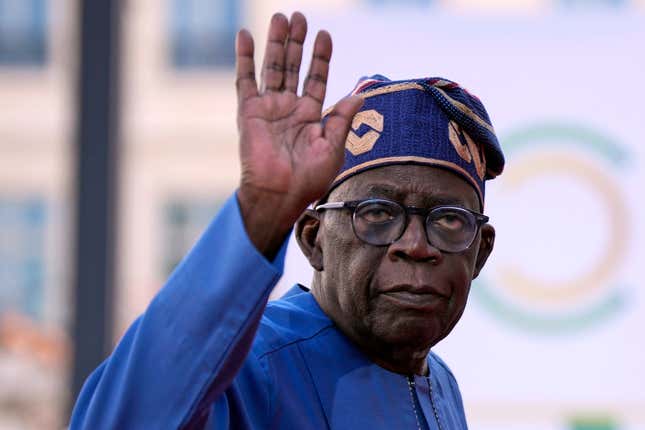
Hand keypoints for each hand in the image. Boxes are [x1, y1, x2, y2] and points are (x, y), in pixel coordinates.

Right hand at [235, 12, 362, 256]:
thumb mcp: (333, 148)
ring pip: (273, 67)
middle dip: (298, 42)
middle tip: (301, 16)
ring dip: (277, 43)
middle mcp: (289, 108)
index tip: (325, 36)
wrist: (279, 194)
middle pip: (294, 67)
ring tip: (281, 17)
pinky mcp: (249, 111)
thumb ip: (343, 119)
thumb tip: (360, 95)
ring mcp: (268, 108)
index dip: (320, 58)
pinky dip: (244, 57)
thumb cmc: (308, 179)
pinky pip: (245, 79)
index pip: (316, 78)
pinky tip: (245, 36)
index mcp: (310, 116)